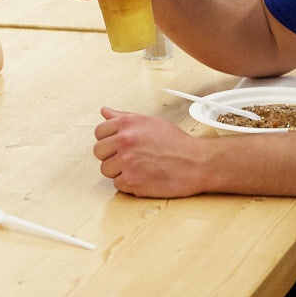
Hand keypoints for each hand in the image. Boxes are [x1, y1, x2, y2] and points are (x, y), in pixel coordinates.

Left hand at [92, 108, 207, 196]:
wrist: (196, 163)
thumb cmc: (177, 143)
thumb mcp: (151, 122)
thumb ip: (124, 117)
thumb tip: (105, 112)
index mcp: (128, 124)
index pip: (99, 132)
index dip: (108, 140)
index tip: (118, 145)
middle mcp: (125, 141)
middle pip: (99, 152)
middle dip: (112, 156)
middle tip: (129, 157)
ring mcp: (127, 162)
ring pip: (106, 170)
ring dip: (119, 171)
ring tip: (139, 167)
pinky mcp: (132, 181)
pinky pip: (117, 184)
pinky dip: (128, 184)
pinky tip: (143, 177)